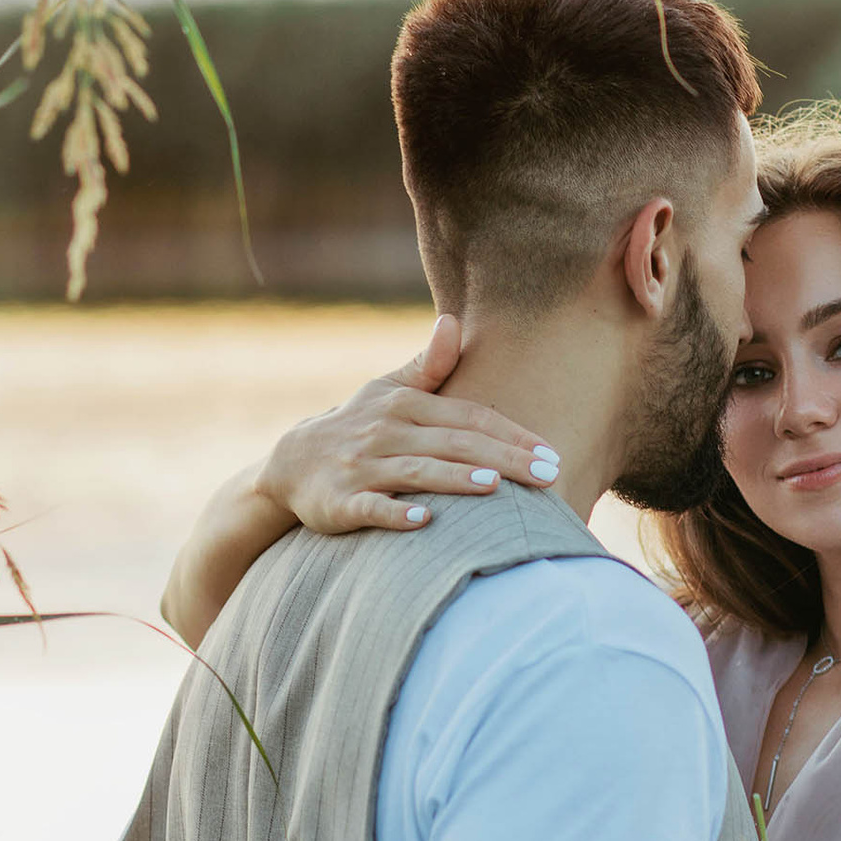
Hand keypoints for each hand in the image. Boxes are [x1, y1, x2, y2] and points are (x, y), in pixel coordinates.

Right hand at [255, 315, 557, 534]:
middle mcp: (384, 433)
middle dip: (503, 459)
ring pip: (416, 472)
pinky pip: (370, 507)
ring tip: (494, 487)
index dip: (511, 434)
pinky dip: (395, 513)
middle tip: (548, 476)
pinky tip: (423, 520)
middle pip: (453, 444)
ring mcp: (361, 468)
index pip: (468, 417)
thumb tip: (453, 320)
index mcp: (404, 405)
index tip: (550, 452)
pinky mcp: (339, 501)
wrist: (291, 463)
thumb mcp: (388, 391)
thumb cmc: (357, 427)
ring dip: (454, 478)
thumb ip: (428, 365)